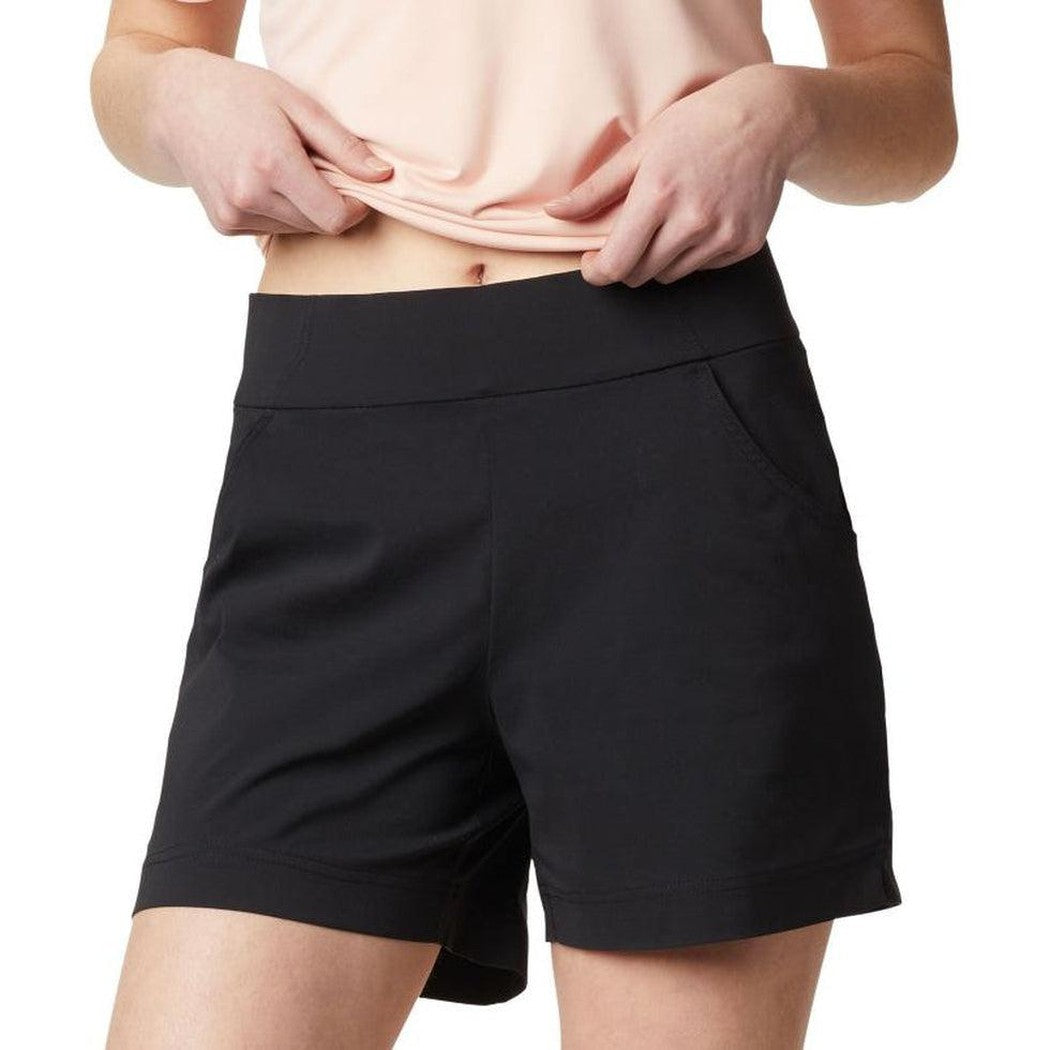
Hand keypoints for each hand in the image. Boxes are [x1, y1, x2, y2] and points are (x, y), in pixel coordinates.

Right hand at [149, 47, 393, 237]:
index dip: (354, 208)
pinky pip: (271, 229)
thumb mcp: (297, 104)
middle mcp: (249, 196)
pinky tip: (262, 180)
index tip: (355, 189)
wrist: (173, 103)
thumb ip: (342, 145)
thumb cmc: (240, 94)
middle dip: (328, 203)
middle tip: (316, 168)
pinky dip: (279, 211)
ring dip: (303, 208)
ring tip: (284, 169)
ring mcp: (233, 214)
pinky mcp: (224, 225)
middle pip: (317, 225)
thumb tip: (382, 177)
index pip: (335, 217)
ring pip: (296, 230)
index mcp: (272, 164)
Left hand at [543, 65, 800, 286]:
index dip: (596, 272)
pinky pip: (702, 268)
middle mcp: (692, 221)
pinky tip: (701, 219)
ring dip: (659, 258)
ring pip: (670, 275)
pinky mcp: (744, 244)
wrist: (768, 118)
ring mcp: (722, 236)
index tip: (592, 263)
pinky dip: (693, 253)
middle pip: (640, 274)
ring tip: (670, 219)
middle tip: (631, 233)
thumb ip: (595, 189)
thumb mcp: (641, 147)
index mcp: (658, 196)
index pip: (615, 265)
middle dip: (626, 261)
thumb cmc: (697, 125)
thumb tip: (554, 214)